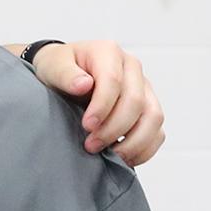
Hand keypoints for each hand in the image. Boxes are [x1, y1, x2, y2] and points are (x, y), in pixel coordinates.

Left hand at [27, 38, 163, 165]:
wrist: (65, 75)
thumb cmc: (59, 69)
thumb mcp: (53, 66)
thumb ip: (65, 74)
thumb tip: (84, 85)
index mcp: (109, 52)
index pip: (113, 81)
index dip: (102, 107)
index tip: (87, 126)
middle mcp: (132, 68)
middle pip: (136, 102)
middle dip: (114, 129)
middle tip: (91, 146)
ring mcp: (144, 88)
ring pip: (153, 117)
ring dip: (133, 142)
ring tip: (109, 155)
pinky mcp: (148, 108)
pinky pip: (157, 132)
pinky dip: (144, 149)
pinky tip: (122, 158)